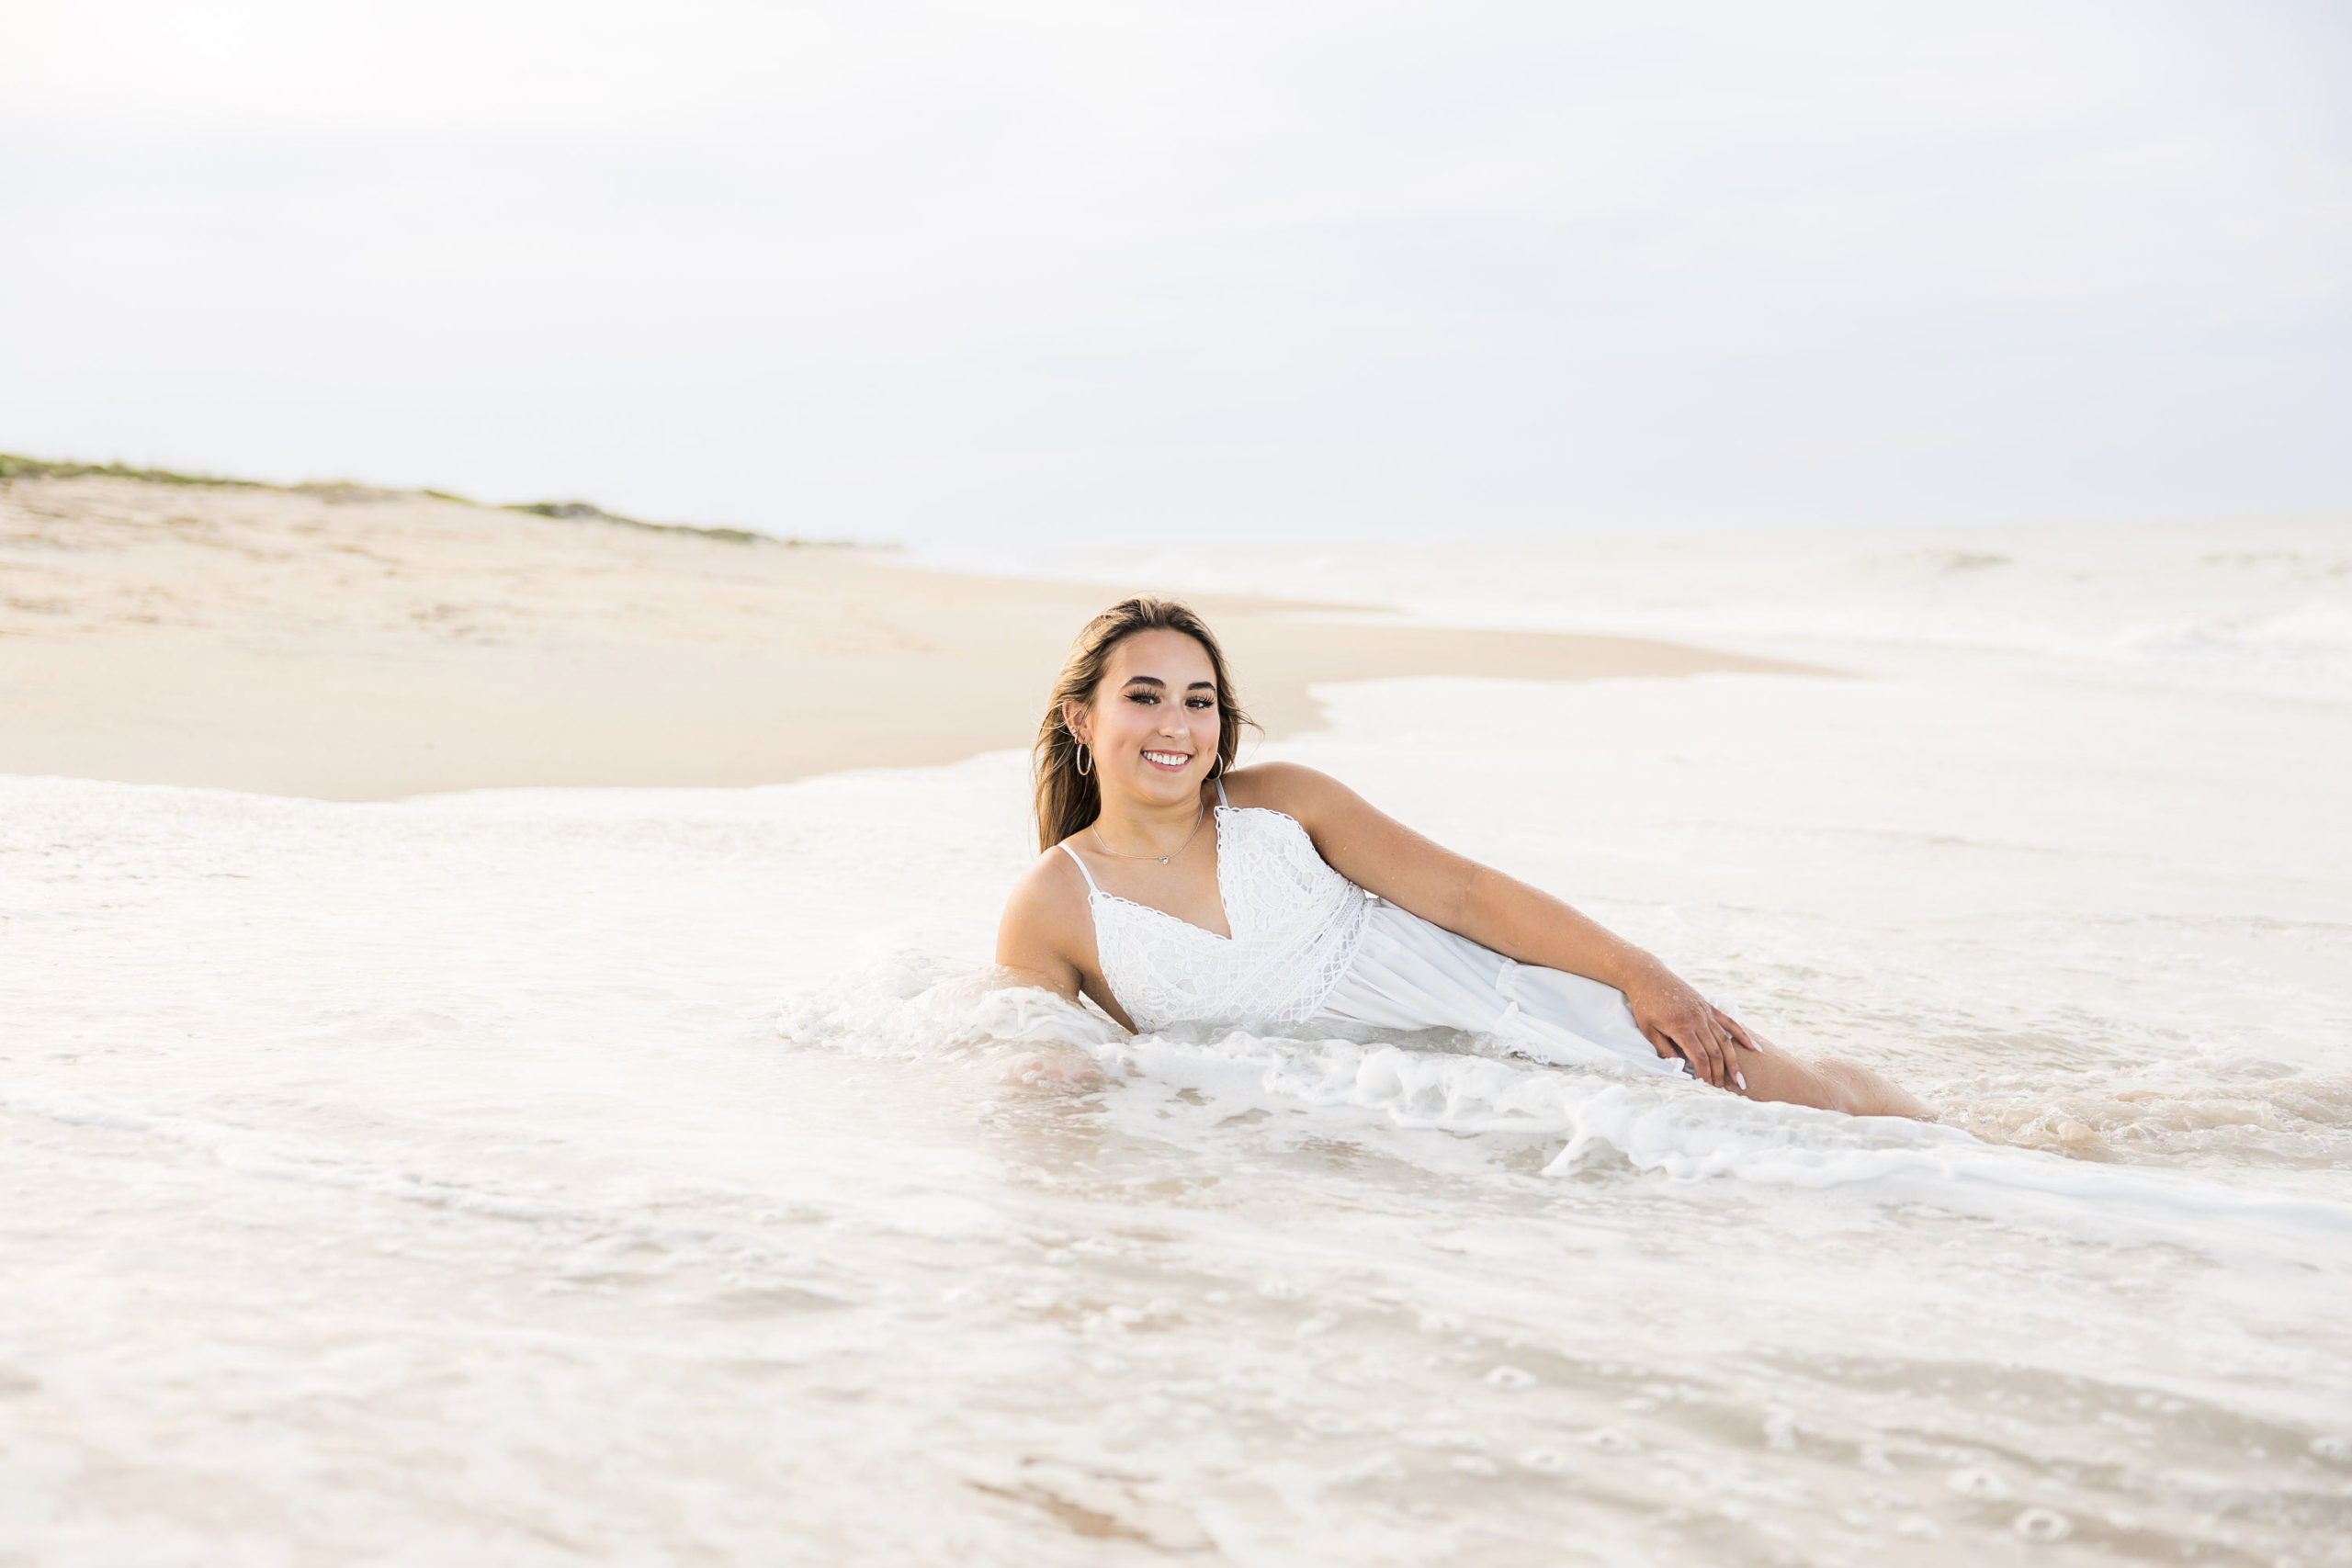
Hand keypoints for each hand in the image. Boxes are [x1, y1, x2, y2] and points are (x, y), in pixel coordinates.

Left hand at [1622, 962, 1757, 1090]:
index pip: (1699, 1056)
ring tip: (1740, 1078)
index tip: (1707, 1087)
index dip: (1705, 1074)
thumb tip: (1678, 1067)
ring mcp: (1705, 1012)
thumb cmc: (1644, 1004)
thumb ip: (1664, 1049)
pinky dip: (1742, 1035)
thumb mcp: (1647, 1029)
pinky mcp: (1708, 1006)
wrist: (1648, 976)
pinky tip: (1754, 1047)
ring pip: (1725, 1039)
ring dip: (1733, 1060)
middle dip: (1720, 1072)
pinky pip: (1729, 1022)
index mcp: (1681, 1027)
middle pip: (1715, 1051)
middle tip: (1723, 1090)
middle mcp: (1697, 1019)